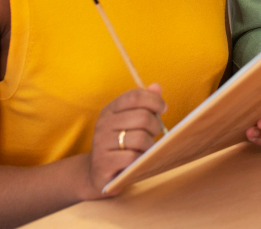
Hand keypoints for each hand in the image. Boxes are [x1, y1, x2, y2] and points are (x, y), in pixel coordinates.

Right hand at [84, 83, 166, 198]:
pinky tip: (140, 160)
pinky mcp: (104, 163)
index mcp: (110, 110)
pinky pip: (133, 157)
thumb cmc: (120, 144)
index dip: (154, 100)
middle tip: (154, 134)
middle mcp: (103, 124)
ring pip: (140, 138)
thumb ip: (144, 104)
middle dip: (155, 126)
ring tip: (147, 148)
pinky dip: (142, 159)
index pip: (135, 96)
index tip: (163, 109)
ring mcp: (101, 143)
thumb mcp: (130, 122)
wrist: (97, 173)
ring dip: (150, 145)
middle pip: (142, 117)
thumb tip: (157, 87)